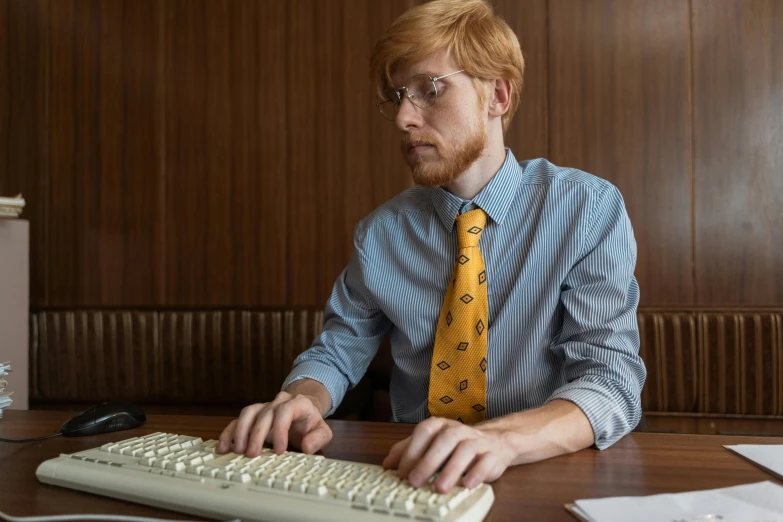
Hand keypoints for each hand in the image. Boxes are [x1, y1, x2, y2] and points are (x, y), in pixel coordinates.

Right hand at [217, 391, 331, 456]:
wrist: (303, 411)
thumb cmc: (311, 423)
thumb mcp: (323, 431)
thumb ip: (318, 438)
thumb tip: (307, 446)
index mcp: (297, 403)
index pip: (285, 412)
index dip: (280, 430)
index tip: (279, 450)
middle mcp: (278, 402)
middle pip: (265, 414)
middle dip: (257, 435)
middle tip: (252, 454)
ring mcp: (264, 407)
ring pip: (248, 413)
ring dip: (241, 432)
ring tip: (237, 451)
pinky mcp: (253, 415)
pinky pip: (238, 420)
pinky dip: (230, 433)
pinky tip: (224, 447)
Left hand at [382, 417, 516, 493]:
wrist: (495, 442)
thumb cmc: (456, 446)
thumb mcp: (430, 445)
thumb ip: (408, 451)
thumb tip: (387, 464)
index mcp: (440, 425)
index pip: (424, 433)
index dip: (411, 452)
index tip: (401, 473)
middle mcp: (458, 430)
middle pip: (444, 440)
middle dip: (428, 462)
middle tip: (415, 482)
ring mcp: (477, 441)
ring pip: (465, 450)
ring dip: (451, 469)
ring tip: (440, 488)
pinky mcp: (492, 455)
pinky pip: (485, 462)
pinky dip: (476, 473)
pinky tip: (467, 485)